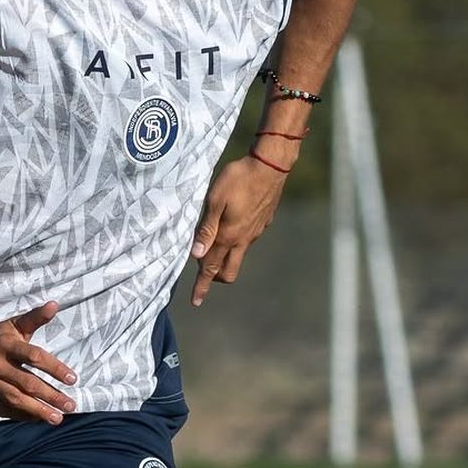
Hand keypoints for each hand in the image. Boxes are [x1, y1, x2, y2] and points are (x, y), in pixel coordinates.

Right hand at [0, 300, 76, 424]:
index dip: (55, 368)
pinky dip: (20, 415)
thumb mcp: (15, 324)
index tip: (72, 379)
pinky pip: (1, 409)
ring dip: (37, 410)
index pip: (34, 357)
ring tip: (57, 418)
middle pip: (26, 382)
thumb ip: (36, 318)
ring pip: (14, 399)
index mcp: (4, 344)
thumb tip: (54, 305)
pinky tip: (37, 418)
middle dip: (51, 396)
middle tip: (70, 406)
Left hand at [191, 155, 287, 305]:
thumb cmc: (239, 178)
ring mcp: (255, 232)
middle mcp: (243, 239)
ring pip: (238, 256)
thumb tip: (197, 255)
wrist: (271, 166)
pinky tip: (231, 224)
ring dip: (225, 257)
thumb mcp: (215, 200)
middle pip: (228, 270)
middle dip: (215, 277)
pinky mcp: (263, 222)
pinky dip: (236, 241)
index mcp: (229, 236)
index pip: (212, 268)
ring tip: (213, 243)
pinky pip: (247, 240)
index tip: (196, 302)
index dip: (202, 285)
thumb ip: (206, 228)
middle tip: (204, 272)